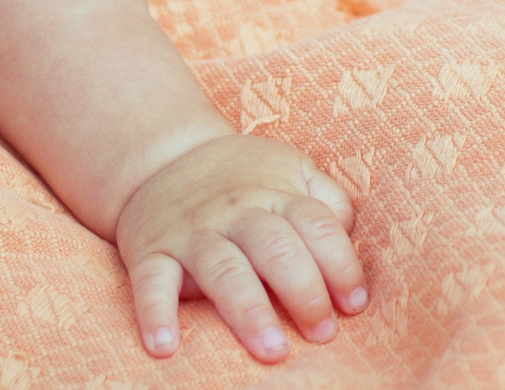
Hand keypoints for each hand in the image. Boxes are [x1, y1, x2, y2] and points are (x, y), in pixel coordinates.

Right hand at [113, 132, 365, 362]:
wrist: (162, 154)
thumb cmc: (242, 177)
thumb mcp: (291, 170)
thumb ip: (327, 202)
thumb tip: (351, 241)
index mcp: (275, 193)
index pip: (316, 225)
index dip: (341, 265)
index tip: (354, 304)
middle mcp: (235, 211)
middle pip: (275, 248)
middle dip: (304, 291)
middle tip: (322, 333)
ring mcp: (192, 232)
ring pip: (223, 269)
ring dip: (248, 310)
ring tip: (271, 350)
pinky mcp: (151, 251)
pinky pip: (151, 281)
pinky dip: (154, 312)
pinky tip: (165, 346)